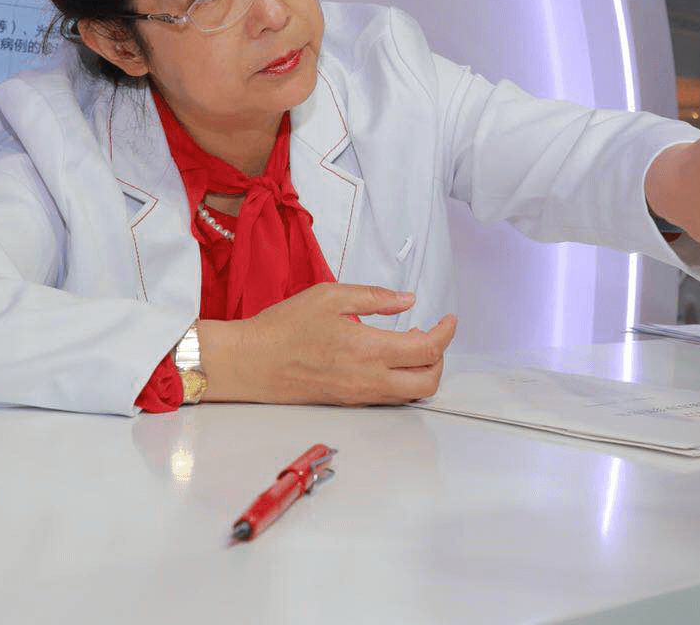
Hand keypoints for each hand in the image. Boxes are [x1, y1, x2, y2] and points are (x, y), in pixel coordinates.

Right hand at [197, 284, 457, 405]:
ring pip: (411, 394)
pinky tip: (389, 358)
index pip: (428, 350)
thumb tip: (407, 300)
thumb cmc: (283, 329)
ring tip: (413, 343)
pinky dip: (402, 380)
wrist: (250, 363)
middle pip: (428, 382)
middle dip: (441, 357)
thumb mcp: (330, 296)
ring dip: (422, 370)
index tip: (449, 319)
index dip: (446, 333)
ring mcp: (359, 395)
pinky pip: (389, 398)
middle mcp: (369, 380)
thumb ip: (375, 297)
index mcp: (368, 350)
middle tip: (435, 334)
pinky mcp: (348, 402)